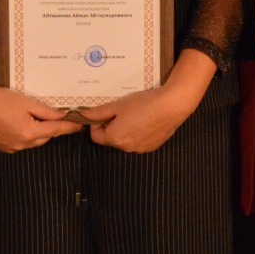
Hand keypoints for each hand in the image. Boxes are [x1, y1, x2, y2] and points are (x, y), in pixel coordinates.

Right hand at [0, 53, 81, 152]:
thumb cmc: (1, 99)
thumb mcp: (27, 102)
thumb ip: (47, 111)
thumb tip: (64, 116)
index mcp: (30, 133)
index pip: (56, 130)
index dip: (69, 128)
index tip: (80, 126)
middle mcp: (22, 144)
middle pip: (44, 137)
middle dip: (50, 127)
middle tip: (54, 115)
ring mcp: (11, 148)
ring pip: (33, 141)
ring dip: (37, 131)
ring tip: (34, 118)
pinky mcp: (2, 147)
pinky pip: (20, 143)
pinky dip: (25, 135)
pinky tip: (18, 123)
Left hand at [78, 48, 212, 153]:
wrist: (171, 106)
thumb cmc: (143, 104)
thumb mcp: (118, 105)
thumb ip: (99, 112)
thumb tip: (82, 114)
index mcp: (115, 138)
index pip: (96, 136)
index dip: (97, 124)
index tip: (105, 112)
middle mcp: (126, 148)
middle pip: (111, 139)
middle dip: (112, 126)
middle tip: (121, 110)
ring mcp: (140, 149)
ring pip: (125, 140)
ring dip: (125, 129)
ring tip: (135, 113)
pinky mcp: (152, 147)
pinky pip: (138, 141)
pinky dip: (138, 132)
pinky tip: (146, 119)